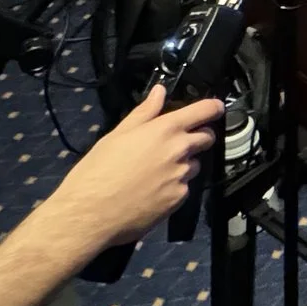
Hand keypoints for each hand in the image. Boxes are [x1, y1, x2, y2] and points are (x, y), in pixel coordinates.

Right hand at [29, 84, 223, 265]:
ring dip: (184, 164)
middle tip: (177, 143)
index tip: (216, 108)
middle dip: (198, 137)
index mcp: (165, 130)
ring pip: (195, 165)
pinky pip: (184, 188)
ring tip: (156, 172)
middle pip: (206, 138)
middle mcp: (179, 151)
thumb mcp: (117, 135)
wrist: (90, 213)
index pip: (205, 110)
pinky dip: (174, 187)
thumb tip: (159, 92)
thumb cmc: (98, 170)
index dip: (214, 107)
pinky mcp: (179, 200)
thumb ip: (144, 113)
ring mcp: (182, 177)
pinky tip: (153, 191)